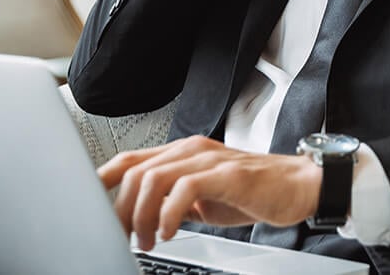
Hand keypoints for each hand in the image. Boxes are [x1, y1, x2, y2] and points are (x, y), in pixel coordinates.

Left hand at [98, 135, 322, 250]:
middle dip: (120, 210)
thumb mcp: (203, 198)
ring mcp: (210, 159)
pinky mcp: (228, 173)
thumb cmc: (254, 192)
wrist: (300, 186)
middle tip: (123, 237)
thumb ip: (172, 200)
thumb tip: (138, 219)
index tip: (89, 209)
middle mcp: (192, 149)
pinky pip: (185, 189)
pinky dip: (168, 214)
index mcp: (183, 153)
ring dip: (142, 215)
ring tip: (148, 239)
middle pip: (135, 171)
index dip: (102, 182)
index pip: (130, 160)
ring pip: (153, 178)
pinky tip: (170, 231)